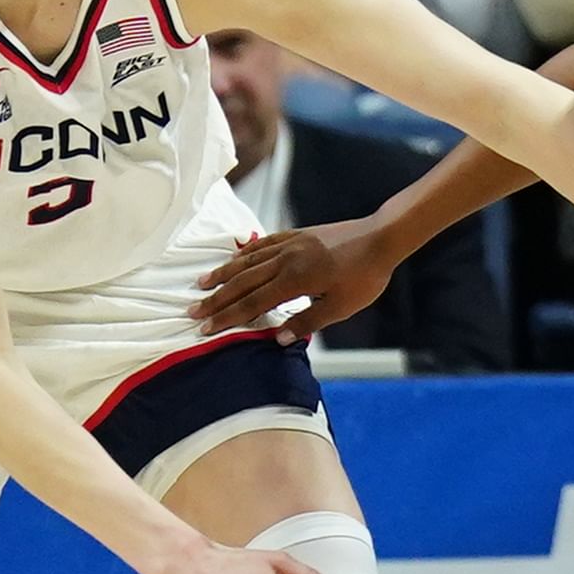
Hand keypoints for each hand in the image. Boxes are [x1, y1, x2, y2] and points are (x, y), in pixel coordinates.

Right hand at [197, 221, 395, 340]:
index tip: (207, 328)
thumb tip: (276, 338)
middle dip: (217, 299)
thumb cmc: (365, 276)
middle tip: (193, 312)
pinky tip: (234, 259)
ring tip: (202, 284)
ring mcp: (290, 244)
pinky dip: (245, 254)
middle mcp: (286, 259)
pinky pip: (263, 244)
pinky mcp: (296, 235)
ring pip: (248, 261)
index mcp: (296, 280)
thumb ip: (308, 322)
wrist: (381, 238)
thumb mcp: (341, 307)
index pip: (253, 302)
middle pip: (243, 282)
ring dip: (224, 274)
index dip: (228, 317)